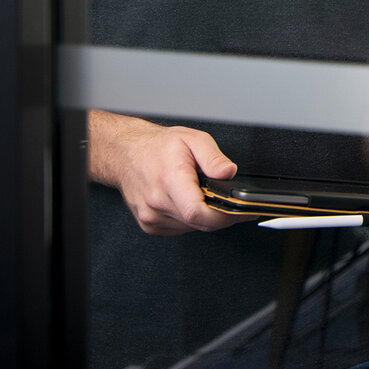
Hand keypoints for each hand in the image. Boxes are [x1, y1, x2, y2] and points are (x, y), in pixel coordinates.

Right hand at [88, 111, 239, 235]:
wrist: (126, 154)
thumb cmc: (157, 146)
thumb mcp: (193, 139)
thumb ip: (214, 157)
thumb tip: (229, 172)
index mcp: (169, 180)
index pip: (197, 212)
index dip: (224, 216)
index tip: (242, 212)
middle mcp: (157, 203)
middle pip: (199, 223)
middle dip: (222, 216)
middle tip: (232, 203)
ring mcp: (151, 217)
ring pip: (192, 227)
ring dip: (205, 216)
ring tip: (204, 195)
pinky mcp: (150, 225)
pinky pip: (180, 228)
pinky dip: (191, 219)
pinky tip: (189, 202)